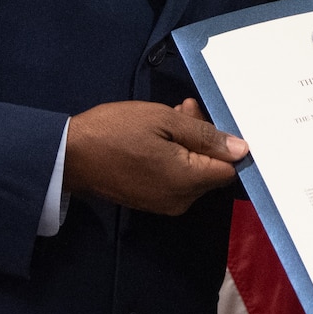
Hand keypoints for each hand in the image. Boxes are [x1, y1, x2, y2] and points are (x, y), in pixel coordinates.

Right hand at [62, 98, 246, 214]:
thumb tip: (242, 149)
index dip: (225, 142)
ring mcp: (165, 205)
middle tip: (183, 108)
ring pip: (194, 173)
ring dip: (187, 144)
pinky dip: (174, 158)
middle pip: (211, 170)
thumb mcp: (163, 120)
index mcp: (187, 182)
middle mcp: (181, 201)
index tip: (206, 117)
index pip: (229, 168)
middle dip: (203, 138)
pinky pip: (176, 179)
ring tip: (169, 116)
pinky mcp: (151, 202)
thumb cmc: (116, 131)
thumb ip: (205, 135)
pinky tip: (158, 136)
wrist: (70, 156)